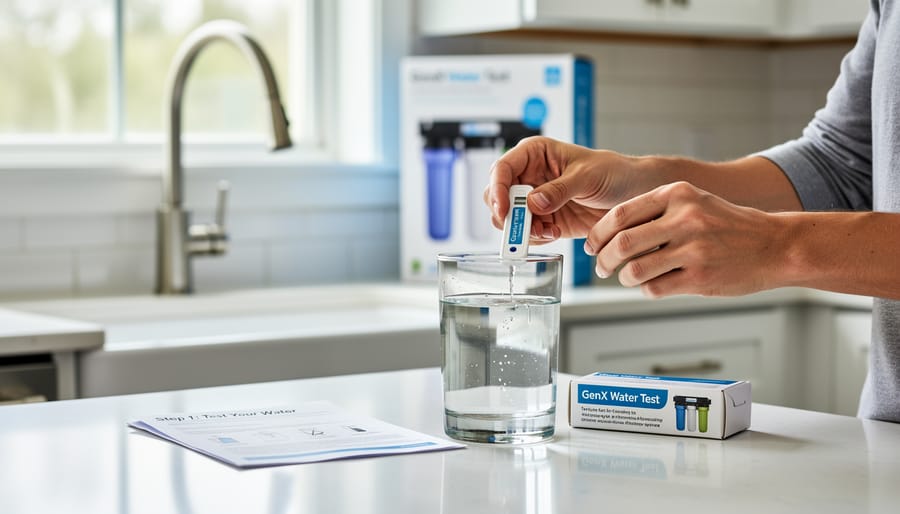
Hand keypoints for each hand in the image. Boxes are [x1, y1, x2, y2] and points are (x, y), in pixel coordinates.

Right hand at [484, 136, 633, 244]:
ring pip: (509, 218)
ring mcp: (534, 200)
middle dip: (507, 214)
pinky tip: (554, 232)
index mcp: (534, 154)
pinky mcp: (544, 220)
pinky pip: (526, 233)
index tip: (504, 209)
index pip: (502, 169)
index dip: (498, 189)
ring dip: (523, 229)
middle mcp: (529, 176)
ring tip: (547, 231)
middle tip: (525, 226)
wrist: (631, 194)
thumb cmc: (612, 171)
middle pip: (497, 196)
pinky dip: (535, 238)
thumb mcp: (587, 176)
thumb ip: (559, 189)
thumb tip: (533, 202)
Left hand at [586, 181, 787, 297]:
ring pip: (634, 269)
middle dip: (603, 259)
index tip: (592, 245)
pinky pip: (655, 288)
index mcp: (677, 195)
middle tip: (600, 267)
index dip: (598, 233)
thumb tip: (610, 231)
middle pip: (621, 243)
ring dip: (622, 278)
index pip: (620, 215)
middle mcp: (684, 218)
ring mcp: (693, 249)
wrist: (776, 245)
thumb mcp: (694, 201)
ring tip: (624, 278)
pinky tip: (652, 285)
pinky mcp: (701, 277)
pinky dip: (645, 290)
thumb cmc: (729, 225)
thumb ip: (656, 210)